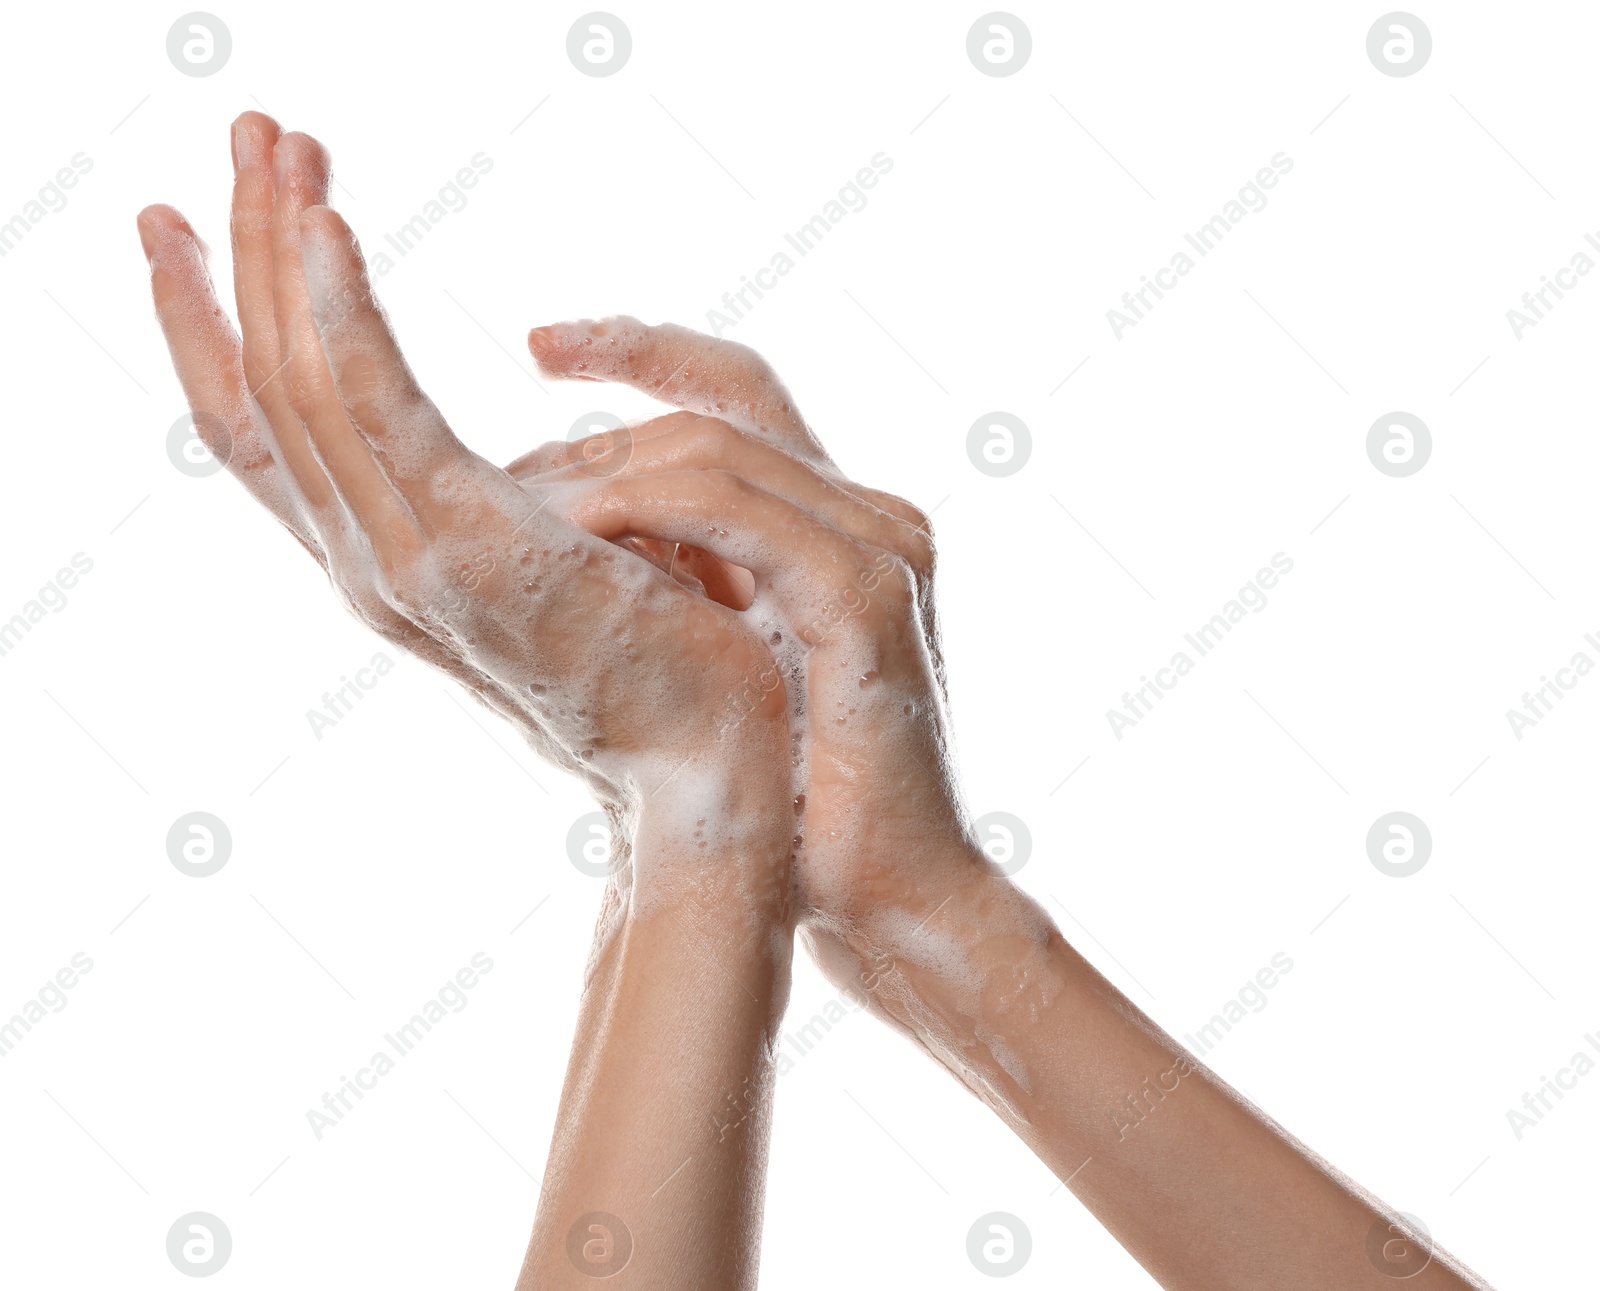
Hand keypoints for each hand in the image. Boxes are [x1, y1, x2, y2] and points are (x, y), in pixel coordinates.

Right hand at [138, 116, 793, 910]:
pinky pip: (371, 410)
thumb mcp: (585, 564)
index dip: (243, 320)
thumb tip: (550, 453)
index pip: (284, 431)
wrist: (721, 760)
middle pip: (273, 391)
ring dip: (275, 257)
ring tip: (272, 141)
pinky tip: (322, 227)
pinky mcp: (463, 548)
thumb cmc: (677, 662)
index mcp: (402, 564)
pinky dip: (338, 317)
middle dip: (248, 255)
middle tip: (246, 128)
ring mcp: (408, 563)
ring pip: (300, 386)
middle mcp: (377, 568)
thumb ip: (538, 509)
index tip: (234, 211)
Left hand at [523, 321, 1011, 995]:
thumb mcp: (726, 661)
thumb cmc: (800, 795)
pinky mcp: (866, 600)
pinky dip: (649, 509)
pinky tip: (576, 534)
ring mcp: (880, 549)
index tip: (537, 344)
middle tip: (494, 469)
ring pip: (719, 445)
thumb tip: (572, 528)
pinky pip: (742, 514)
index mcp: (836, 523)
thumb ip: (684, 582)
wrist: (892, 892)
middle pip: (716, 408)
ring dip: (602, 469)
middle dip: (594, 416)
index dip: (641, 348)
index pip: (737, 393)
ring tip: (512, 508)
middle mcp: (870, 515)